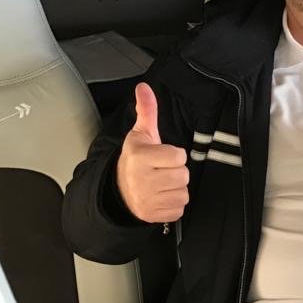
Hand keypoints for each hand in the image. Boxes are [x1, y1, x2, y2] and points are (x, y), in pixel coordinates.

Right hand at [116, 83, 188, 222]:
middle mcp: (143, 180)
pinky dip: (173, 203)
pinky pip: (179, 208)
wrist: (119, 191)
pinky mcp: (154, 215)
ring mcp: (148, 200)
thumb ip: (146, 111)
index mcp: (141, 158)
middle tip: (162, 170)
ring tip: (161, 183)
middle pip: (183, 175)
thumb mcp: (140, 134)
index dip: (174, 155)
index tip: (162, 155)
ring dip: (176, 188)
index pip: (179, 156)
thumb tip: (144, 87)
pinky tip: (161, 196)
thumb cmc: (134, 160)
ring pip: (183, 193)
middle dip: (176, 172)